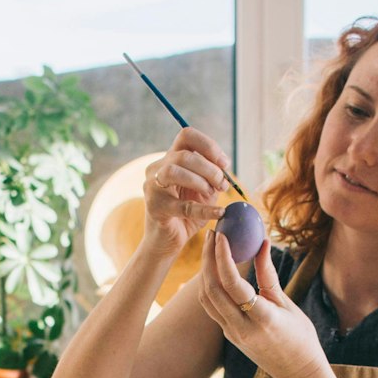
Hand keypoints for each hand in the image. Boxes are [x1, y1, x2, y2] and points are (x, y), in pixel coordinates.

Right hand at [142, 127, 232, 250]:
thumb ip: (212, 176)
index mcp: (169, 159)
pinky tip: (220, 213)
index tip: (225, 164)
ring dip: (201, 181)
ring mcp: (152, 187)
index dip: (209, 146)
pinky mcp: (155, 208)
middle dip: (210, 169)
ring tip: (212, 194)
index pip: (186, 136)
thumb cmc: (186, 215)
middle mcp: (157, 169)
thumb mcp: (203, 191)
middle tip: (222, 184)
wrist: (168, 242)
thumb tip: (223, 167)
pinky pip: (183, 206)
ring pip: (175, 170)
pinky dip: (205, 209)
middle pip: (184, 154)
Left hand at [197, 231, 326, 377]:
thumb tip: (262, 242)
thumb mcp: (287, 304)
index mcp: (262, 319)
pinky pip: (212, 307)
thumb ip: (268, 275)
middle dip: (208, 258)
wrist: (297, 372)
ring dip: (205, 271)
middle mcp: (241, 328)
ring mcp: (232, 334)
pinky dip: (210, 285)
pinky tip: (216, 268)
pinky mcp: (228, 335)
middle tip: (212, 234)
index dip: (223, 257)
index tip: (221, 235)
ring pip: (207, 299)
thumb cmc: (300, 336)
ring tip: (212, 247)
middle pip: (213, 289)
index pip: (233, 285)